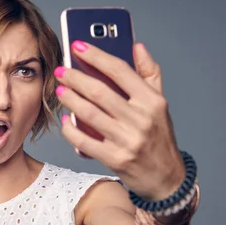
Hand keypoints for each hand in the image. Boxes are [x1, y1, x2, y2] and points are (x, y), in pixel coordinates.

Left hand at [54, 40, 184, 200]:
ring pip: (89, 114)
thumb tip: (137, 46)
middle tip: (61, 70)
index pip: (120, 71)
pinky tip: (65, 119)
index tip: (78, 46)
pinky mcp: (115, 158)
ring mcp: (127, 140)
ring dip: (70, 100)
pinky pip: (84, 141)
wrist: (166, 178)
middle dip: (75, 78)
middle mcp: (141, 119)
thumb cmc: (158, 136)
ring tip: (59, 89)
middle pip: (100, 92)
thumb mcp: (160, 103)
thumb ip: (150, 73)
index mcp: (152, 101)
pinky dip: (71, 129)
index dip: (97, 56)